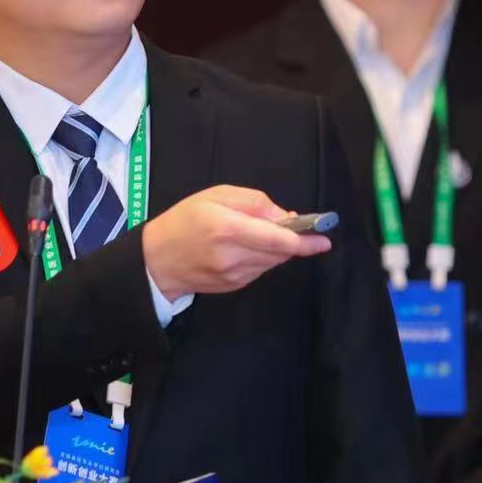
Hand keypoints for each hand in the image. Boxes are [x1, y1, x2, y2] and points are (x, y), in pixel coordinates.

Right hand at [142, 185, 330, 299]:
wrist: (157, 260)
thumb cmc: (184, 221)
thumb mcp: (215, 196)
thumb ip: (253, 202)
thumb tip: (286, 216)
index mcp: (228, 228)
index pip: (276, 239)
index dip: (304, 240)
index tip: (324, 237)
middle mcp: (233, 256)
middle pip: (280, 252)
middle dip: (294, 240)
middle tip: (299, 228)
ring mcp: (235, 275)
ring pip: (273, 261)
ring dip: (277, 248)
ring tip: (255, 234)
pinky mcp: (235, 286)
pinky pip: (261, 269)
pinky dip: (263, 257)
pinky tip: (245, 249)